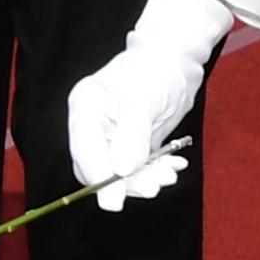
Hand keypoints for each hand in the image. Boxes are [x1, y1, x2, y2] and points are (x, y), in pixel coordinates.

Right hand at [68, 0, 229, 210]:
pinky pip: (137, 169)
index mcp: (85, 107)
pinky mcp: (129, 145)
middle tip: (154, 186)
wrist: (175, 60)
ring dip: (145, 179)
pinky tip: (173, 166)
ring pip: (120, 173)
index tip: (116, 200)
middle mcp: (93, 125)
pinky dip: (155, 172)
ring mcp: (111, 136)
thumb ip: (131, 136)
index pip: (84, 152)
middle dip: (127, 182)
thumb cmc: (155, 69)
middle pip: (99, 168)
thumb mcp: (142, 101)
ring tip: (168, 174)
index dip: (99, 178)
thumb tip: (122, 171)